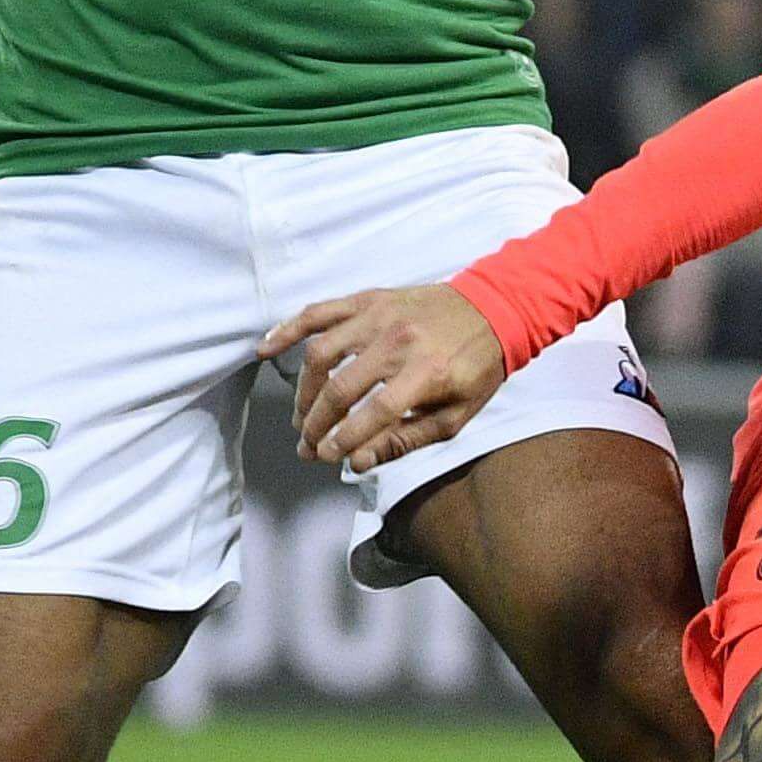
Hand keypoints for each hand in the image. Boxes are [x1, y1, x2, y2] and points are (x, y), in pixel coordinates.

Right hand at [272, 284, 508, 473]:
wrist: (495, 309)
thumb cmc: (476, 367)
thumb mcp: (455, 415)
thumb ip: (405, 440)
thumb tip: (359, 461)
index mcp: (425, 374)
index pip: (371, 414)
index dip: (342, 440)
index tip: (326, 457)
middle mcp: (398, 342)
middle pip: (339, 388)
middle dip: (316, 424)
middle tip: (307, 445)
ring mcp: (379, 316)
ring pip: (321, 353)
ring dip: (304, 390)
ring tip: (303, 416)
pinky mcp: (368, 299)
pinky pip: (319, 312)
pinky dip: (288, 329)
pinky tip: (266, 350)